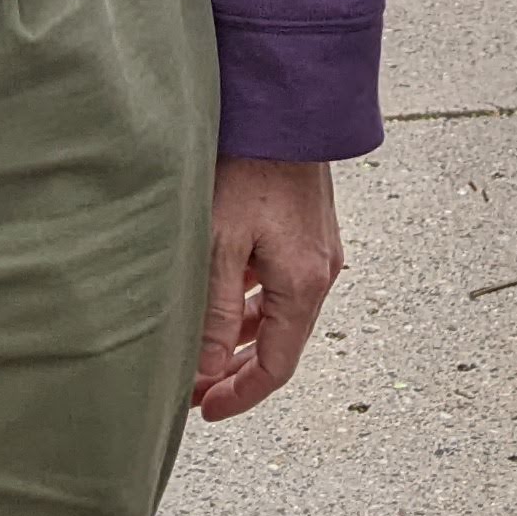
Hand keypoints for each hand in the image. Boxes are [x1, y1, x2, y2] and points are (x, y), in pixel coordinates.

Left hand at [194, 156, 341, 420]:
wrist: (286, 106)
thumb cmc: (251, 166)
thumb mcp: (221, 242)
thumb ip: (214, 310)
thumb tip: (208, 368)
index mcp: (303, 284)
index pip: (277, 366)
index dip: (241, 395)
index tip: (206, 409)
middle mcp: (320, 272)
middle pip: (280, 345)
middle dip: (237, 372)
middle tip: (196, 390)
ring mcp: (318, 251)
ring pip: (279, 315)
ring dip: (243, 340)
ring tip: (202, 353)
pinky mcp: (307, 232)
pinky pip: (281, 286)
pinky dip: (252, 307)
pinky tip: (223, 304)